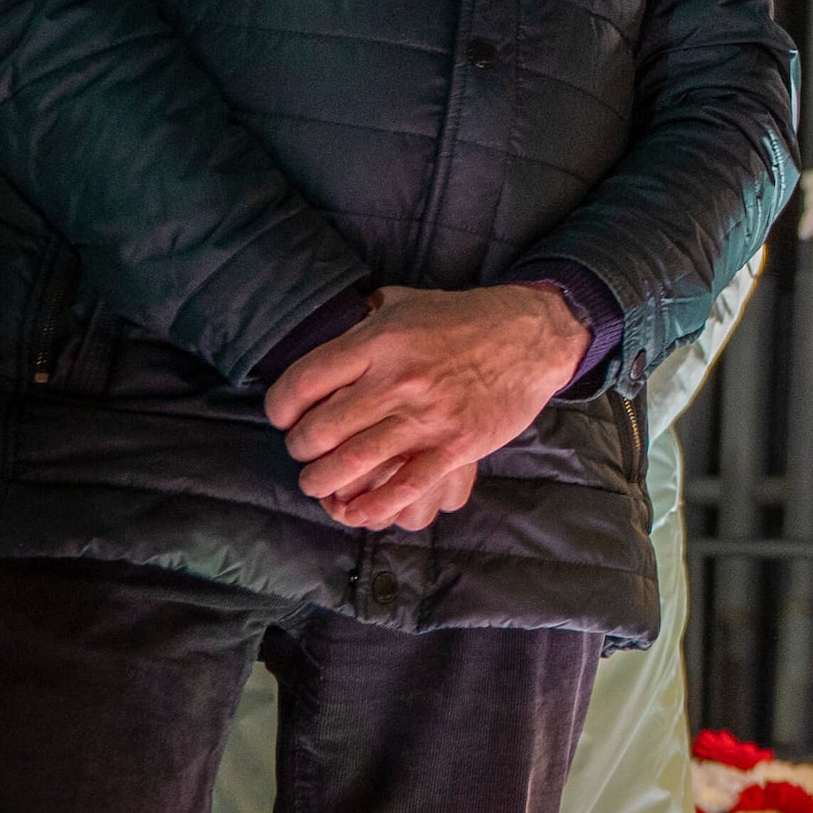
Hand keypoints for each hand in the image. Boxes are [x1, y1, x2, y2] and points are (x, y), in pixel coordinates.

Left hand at [266, 284, 584, 531]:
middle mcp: (397, 381)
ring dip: (323, 482)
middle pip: (321, 430)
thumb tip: (327, 327)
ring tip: (318, 484)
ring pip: (353, 463)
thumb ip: (363, 317)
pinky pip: (404, 486)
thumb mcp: (406, 300)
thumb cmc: (465, 318)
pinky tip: (357, 512)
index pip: (303, 383)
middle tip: (303, 452)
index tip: (282, 418)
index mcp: (379, 342)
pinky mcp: (456, 446)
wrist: (532, 335)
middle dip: (300, 450)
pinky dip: (373, 506)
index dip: (280, 408)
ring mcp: (427, 417)